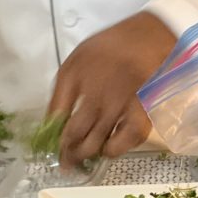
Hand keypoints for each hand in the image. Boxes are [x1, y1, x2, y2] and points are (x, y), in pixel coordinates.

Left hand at [49, 12, 175, 166]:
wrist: (146, 35)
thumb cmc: (108, 48)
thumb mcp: (75, 62)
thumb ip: (61, 93)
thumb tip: (51, 124)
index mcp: (78, 78)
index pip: (59, 119)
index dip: (55, 138)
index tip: (54, 149)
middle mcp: (99, 92)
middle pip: (79, 134)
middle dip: (70, 153)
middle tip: (67, 161)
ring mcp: (122, 101)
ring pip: (102, 140)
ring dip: (90, 154)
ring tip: (86, 158)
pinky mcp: (144, 106)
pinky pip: (133, 135)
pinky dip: (121, 147)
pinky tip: (112, 148)